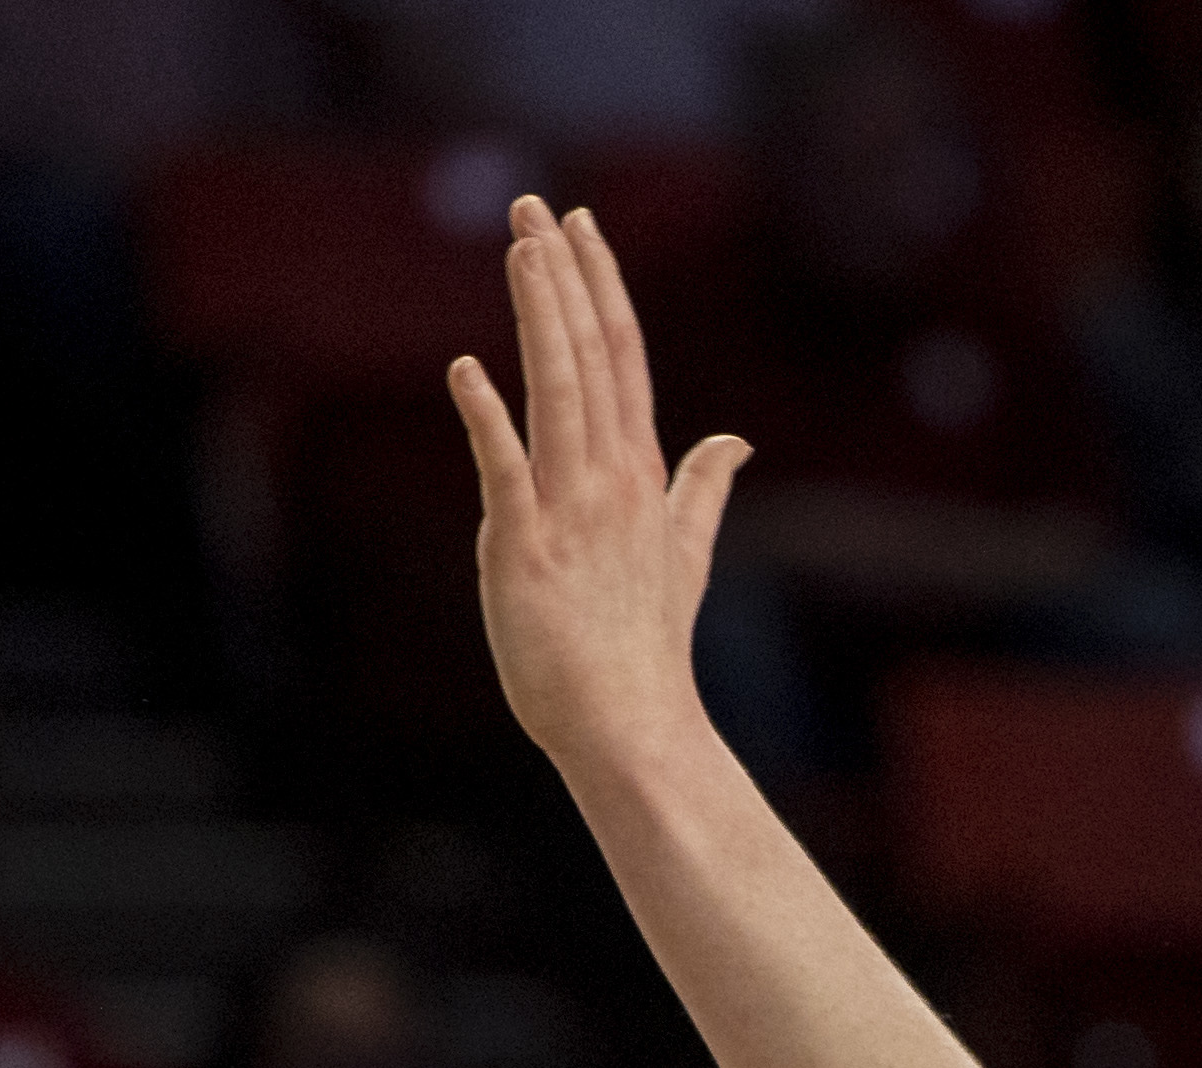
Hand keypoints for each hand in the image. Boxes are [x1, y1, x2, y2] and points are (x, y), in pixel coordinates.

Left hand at [451, 194, 748, 782]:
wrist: (632, 726)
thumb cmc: (645, 649)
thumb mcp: (684, 556)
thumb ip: (703, 489)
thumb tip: (735, 441)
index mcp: (641, 475)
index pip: (624, 358)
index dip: (602, 287)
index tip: (582, 226)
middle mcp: (610, 480)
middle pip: (589, 357)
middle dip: (564, 277)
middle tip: (535, 207)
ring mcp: (569, 512)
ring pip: (556, 392)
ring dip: (539, 317)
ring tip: (521, 250)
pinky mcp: (524, 550)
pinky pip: (505, 471)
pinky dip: (487, 419)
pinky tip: (466, 371)